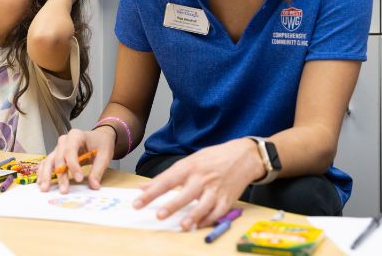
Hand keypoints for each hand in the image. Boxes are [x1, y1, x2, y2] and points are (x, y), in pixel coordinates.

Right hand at [37, 126, 115, 192]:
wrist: (99, 138)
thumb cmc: (101, 144)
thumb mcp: (105, 155)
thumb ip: (98, 170)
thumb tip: (94, 185)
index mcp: (76, 135)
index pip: (71, 151)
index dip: (73, 166)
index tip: (79, 179)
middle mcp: (64, 140)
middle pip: (59, 157)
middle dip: (60, 175)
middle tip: (63, 190)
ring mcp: (58, 148)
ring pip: (49, 161)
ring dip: (46, 175)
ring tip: (45, 189)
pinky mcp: (56, 155)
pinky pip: (46, 163)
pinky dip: (42, 172)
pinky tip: (41, 183)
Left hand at [133, 138, 264, 229]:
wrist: (243, 156)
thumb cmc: (212, 158)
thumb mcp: (189, 161)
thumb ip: (166, 176)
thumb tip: (143, 187)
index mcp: (189, 166)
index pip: (166, 180)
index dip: (151, 192)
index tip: (137, 202)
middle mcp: (202, 178)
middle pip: (185, 193)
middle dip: (172, 205)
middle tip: (159, 215)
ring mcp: (215, 189)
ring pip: (203, 205)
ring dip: (193, 216)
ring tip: (182, 225)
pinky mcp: (227, 199)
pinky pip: (217, 213)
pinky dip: (208, 220)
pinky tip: (199, 225)